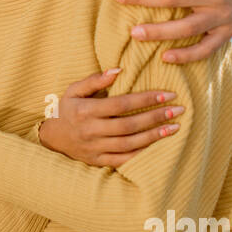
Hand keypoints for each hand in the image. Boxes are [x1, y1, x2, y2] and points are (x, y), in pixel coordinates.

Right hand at [39, 69, 182, 166]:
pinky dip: (142, 154)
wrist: (52, 138)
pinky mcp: (98, 161)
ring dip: (154, 136)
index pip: (121, 104)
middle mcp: (90, 130)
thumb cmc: (67, 109)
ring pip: (129, 144)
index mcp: (85, 111)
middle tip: (178, 110)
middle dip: (155, 117)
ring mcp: (94, 148)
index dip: (145, 99)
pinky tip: (159, 146)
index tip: (167, 94)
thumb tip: (118, 70)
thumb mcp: (74, 90)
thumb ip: (94, 80)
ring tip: (175, 128)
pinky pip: (123, 160)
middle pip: (128, 125)